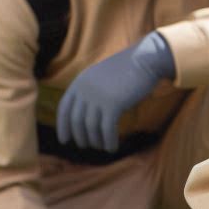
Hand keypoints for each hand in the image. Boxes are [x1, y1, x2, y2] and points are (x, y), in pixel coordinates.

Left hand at [56, 32, 174, 151]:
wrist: (145, 60)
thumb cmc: (127, 69)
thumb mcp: (101, 77)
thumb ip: (91, 91)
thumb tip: (87, 115)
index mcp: (80, 82)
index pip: (64, 108)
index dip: (63, 126)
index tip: (64, 140)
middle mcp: (85, 89)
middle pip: (76, 120)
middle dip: (80, 137)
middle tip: (86, 146)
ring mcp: (98, 97)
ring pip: (91, 127)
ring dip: (95, 141)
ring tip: (102, 147)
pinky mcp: (113, 104)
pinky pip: (107, 129)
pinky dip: (108, 141)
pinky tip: (112, 147)